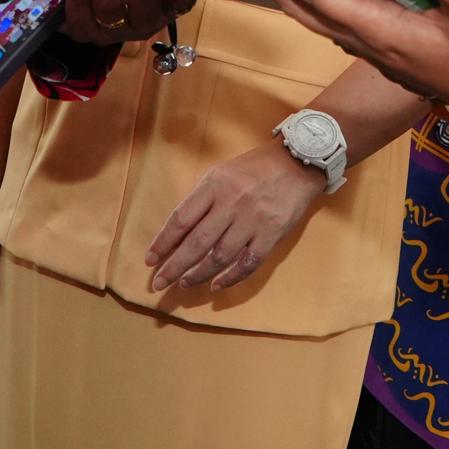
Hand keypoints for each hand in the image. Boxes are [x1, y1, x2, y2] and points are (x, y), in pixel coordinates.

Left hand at [145, 140, 324, 297]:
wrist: (296, 163)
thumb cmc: (253, 169)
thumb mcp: (220, 174)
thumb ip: (201, 200)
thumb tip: (178, 233)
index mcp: (213, 186)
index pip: (181, 219)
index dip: (163, 242)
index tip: (151, 260)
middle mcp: (231, 204)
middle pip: (196, 243)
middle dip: (174, 266)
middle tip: (160, 283)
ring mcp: (252, 221)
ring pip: (219, 257)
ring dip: (198, 274)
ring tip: (185, 283)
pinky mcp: (272, 234)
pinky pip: (248, 263)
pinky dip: (230, 278)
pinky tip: (216, 285)